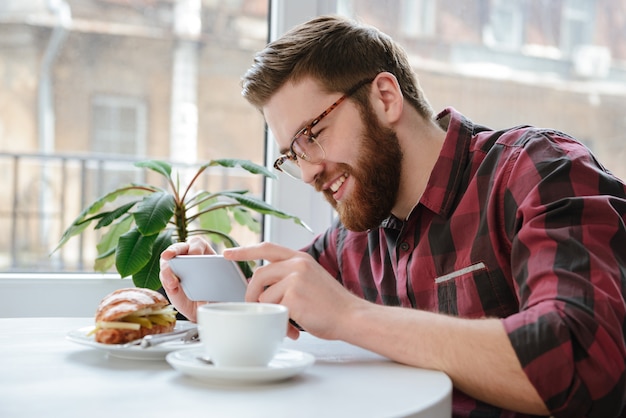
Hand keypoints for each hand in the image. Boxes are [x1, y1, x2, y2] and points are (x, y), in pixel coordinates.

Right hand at [159, 236, 214, 321]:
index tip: (195, 256)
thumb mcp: (219, 287)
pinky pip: (163, 277)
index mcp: (203, 251)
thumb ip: (216, 288)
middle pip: (178, 248)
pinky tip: (173, 289)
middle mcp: (186, 255)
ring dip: (168, 271)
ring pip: (166, 262)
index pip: (197, 243)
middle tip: (168, 256)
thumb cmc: (215, 289)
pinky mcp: (167, 278)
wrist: (204, 303)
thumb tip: (210, 297)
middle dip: (172, 251)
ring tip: (173, 283)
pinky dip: (167, 282)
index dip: (195, 248)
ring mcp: (175, 265)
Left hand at [223, 242, 361, 339]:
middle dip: (252, 295)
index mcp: (300, 258)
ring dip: (271, 313)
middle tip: (255, 309)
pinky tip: (294, 330)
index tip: (227, 253)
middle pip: (258, 275)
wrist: (351, 316)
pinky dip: (280, 324)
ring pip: (264, 295)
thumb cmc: (332, 305)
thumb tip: (260, 287)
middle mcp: (297, 264)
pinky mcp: (293, 296)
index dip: (244, 250)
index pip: (266, 247)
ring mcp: (295, 279)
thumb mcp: (311, 279)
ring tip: (288, 324)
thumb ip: (288, 277)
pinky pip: (272, 310)